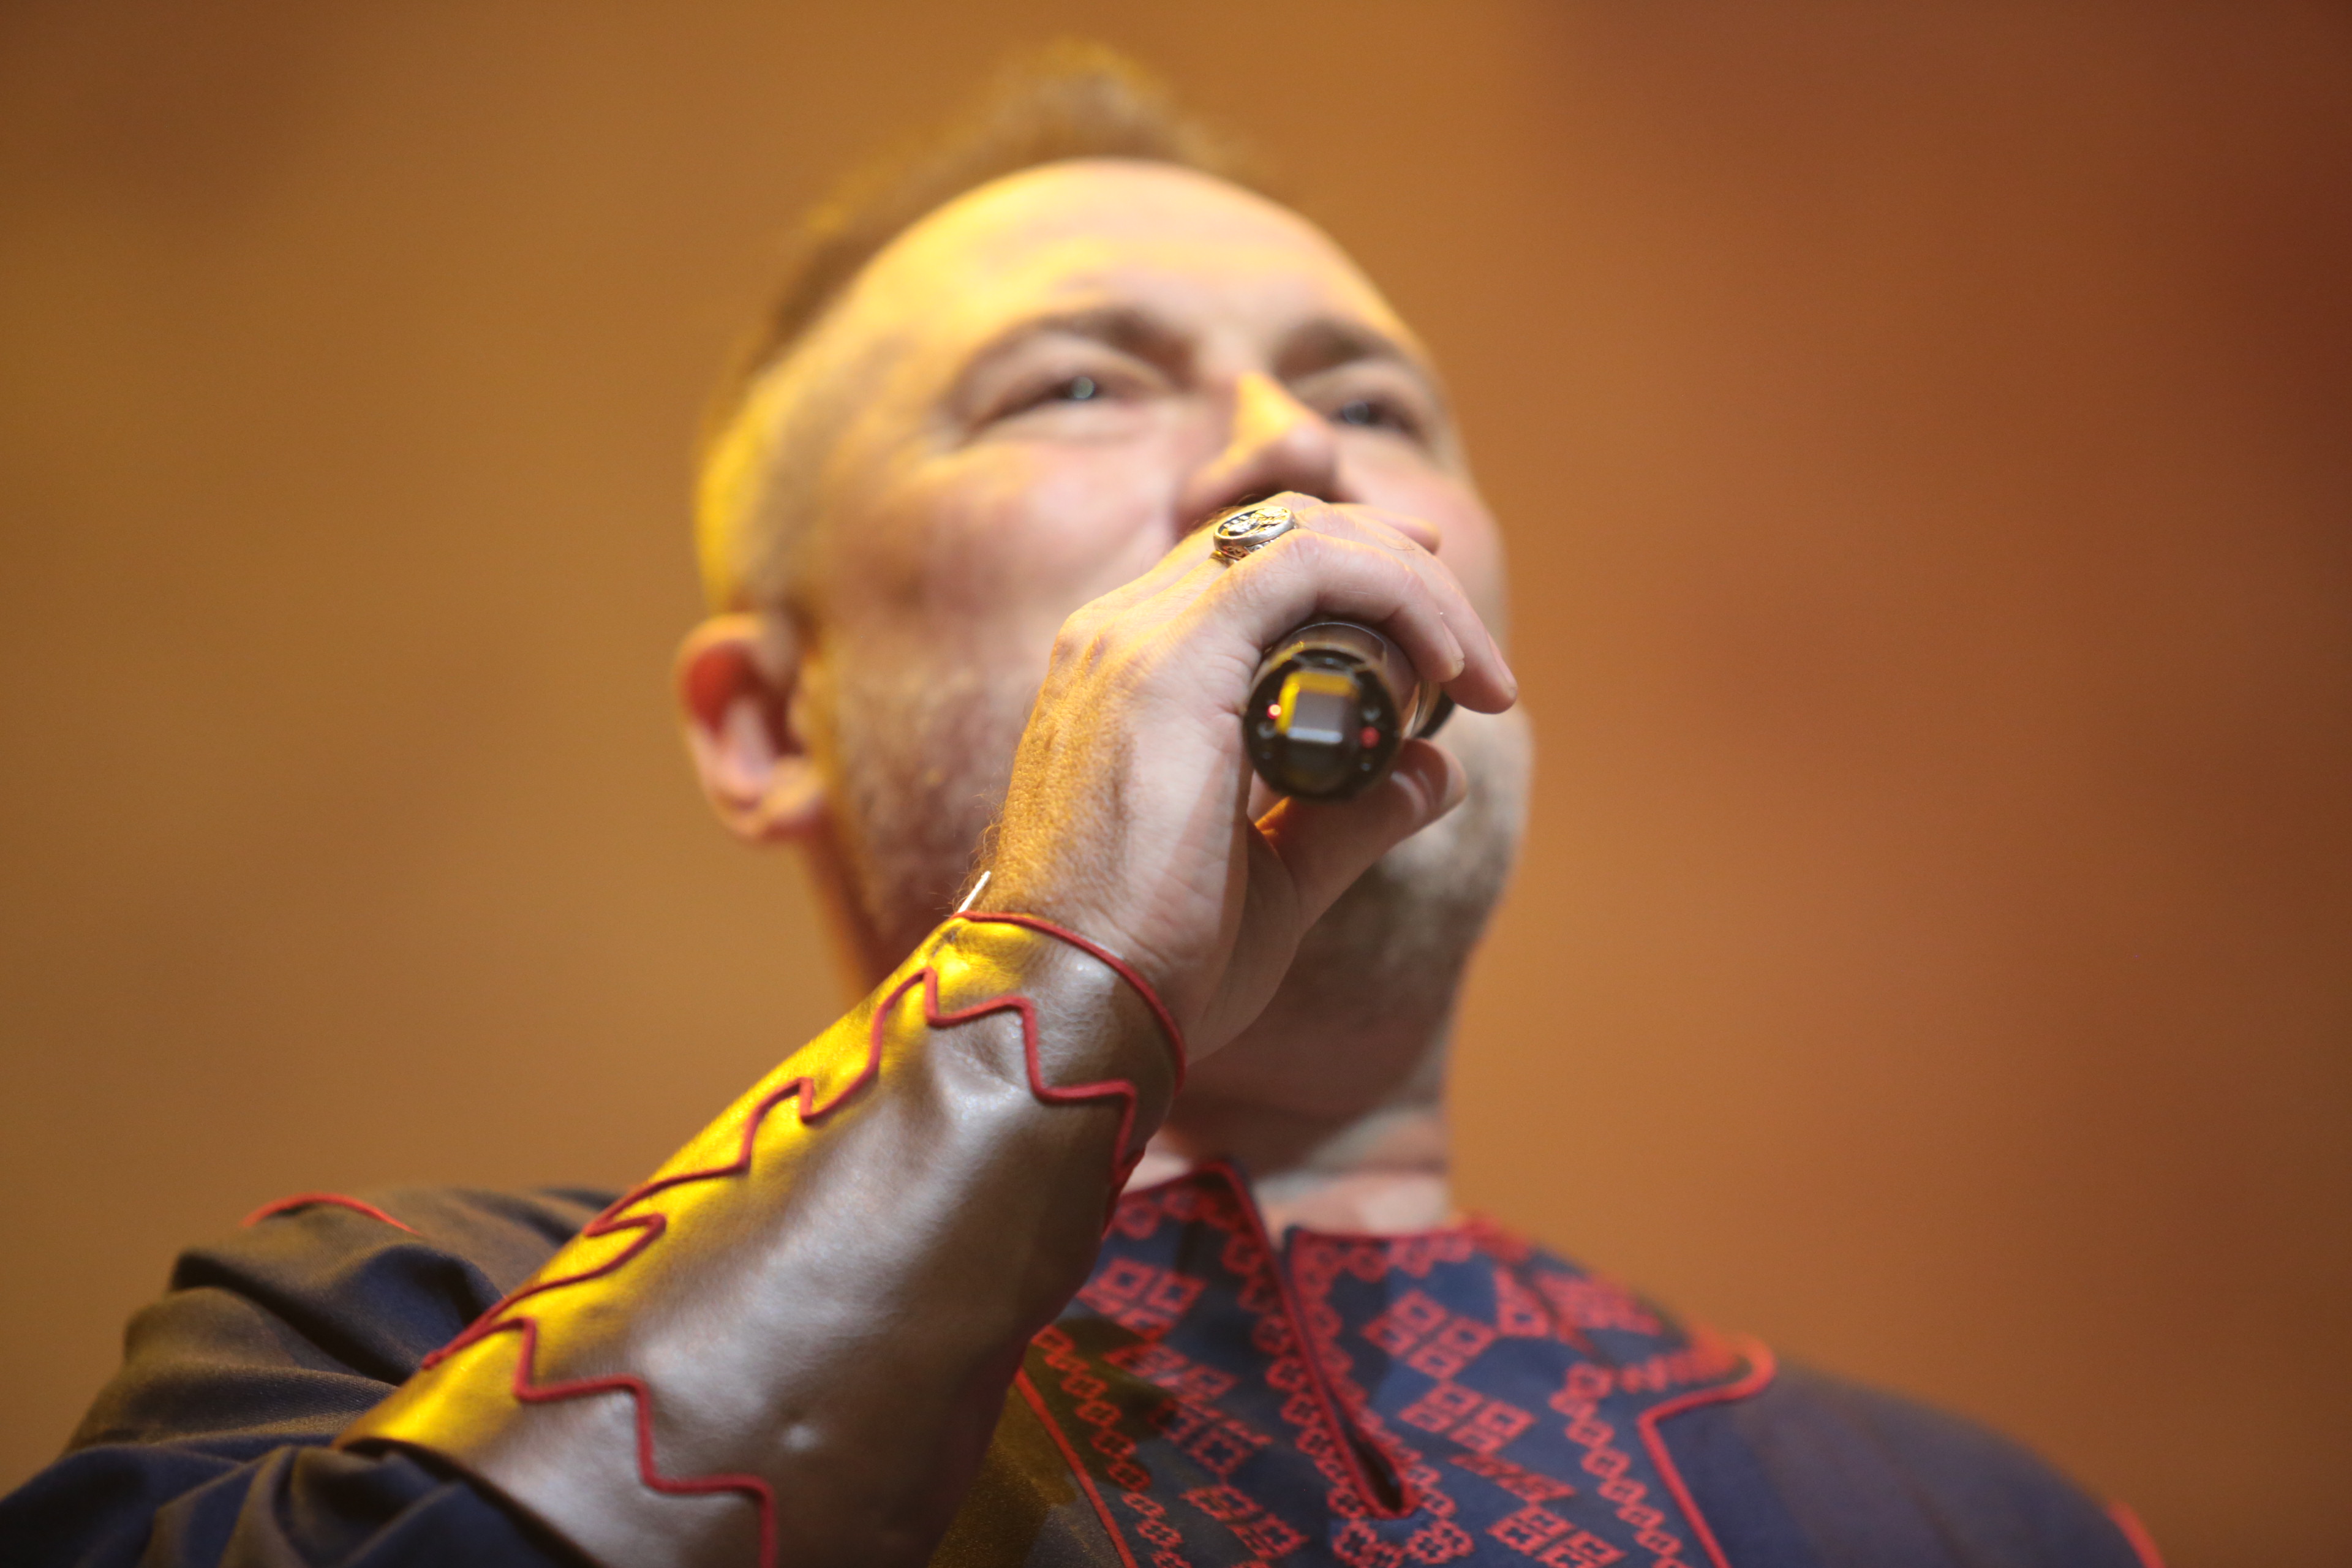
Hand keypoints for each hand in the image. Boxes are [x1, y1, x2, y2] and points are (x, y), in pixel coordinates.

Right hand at [976, 493, 1517, 1059]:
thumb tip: (1436, 771)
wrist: (1074, 1009)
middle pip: (1282, 534)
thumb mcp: (1276, 880)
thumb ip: (1351, 817)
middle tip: (1474, 667)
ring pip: (1304, 536)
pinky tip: (1440, 665)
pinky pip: (1306, 565)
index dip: (1359, 580)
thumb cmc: (1155, 963)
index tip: (1442, 656)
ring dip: (1411, 587)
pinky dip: (1394, 593)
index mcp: (1127, 676)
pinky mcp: (1171, 659)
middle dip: (1400, 576)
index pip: (1250, 569)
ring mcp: (1134, 638)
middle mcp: (1119, 636)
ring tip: (1472, 672)